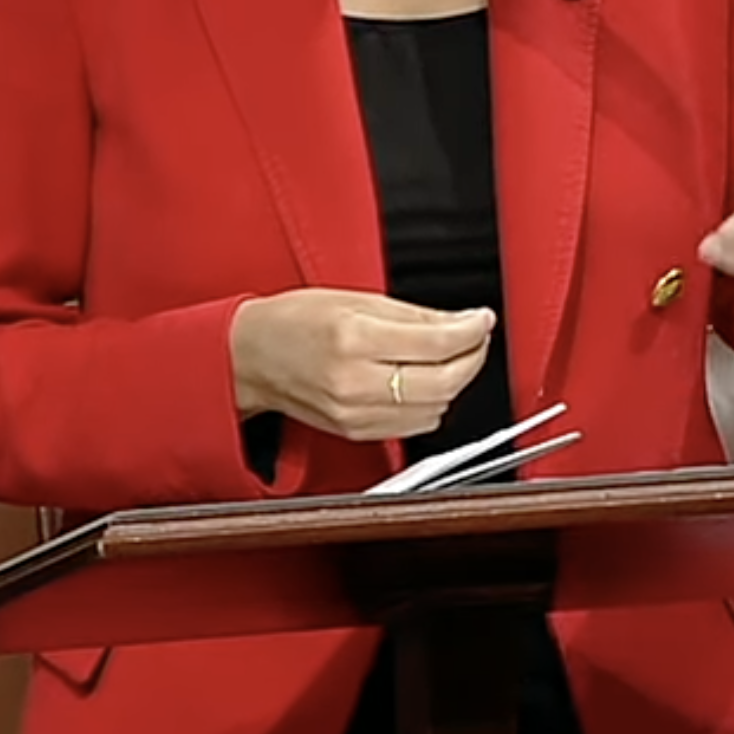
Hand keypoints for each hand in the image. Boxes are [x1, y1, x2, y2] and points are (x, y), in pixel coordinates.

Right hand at [230, 289, 494, 442]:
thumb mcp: (356, 300)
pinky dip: (430, 403)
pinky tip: (424, 381)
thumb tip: (463, 322)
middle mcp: (355, 383)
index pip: (438, 343)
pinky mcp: (357, 433)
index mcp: (355, 339)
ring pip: (435, 408)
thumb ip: (415, 315)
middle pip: (444, 382)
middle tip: (475, 337)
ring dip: (453, 382)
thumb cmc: (294, 322)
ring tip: (449, 356)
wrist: (251, 357)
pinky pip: (415, 425)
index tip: (482, 320)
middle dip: (471, 358)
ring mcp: (356, 414)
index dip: (472, 330)